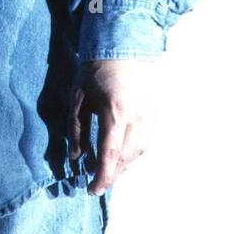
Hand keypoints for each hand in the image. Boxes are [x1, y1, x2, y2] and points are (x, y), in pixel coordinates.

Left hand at [68, 58, 159, 195]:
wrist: (124, 43)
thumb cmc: (96, 68)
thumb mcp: (79, 96)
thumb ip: (77, 128)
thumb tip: (77, 157)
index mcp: (115, 111)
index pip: (110, 154)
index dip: (101, 177)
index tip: (92, 189)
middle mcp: (137, 116)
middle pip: (126, 158)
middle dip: (112, 174)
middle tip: (97, 182)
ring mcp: (150, 114)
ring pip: (139, 152)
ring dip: (124, 166)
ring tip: (108, 171)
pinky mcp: (156, 112)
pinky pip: (147, 141)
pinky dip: (134, 153)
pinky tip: (122, 154)